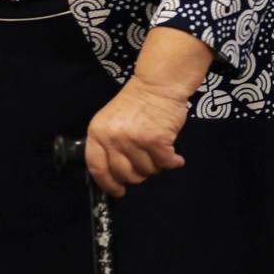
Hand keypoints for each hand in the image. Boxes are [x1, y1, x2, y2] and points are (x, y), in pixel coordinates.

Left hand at [84, 75, 189, 196]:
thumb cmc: (136, 103)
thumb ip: (110, 145)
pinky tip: (175, 159)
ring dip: (156, 167)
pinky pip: (164, 163)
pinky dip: (172, 163)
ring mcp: (134, 140)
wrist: (158, 83)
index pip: (97, 168)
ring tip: (160, 155)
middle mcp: (113, 139)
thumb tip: (119, 175)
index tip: (119, 190)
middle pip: (123, 174)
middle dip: (137, 175)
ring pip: (145, 170)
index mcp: (97, 133)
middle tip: (146, 168)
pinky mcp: (156, 141)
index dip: (108, 183)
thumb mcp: (112, 121)